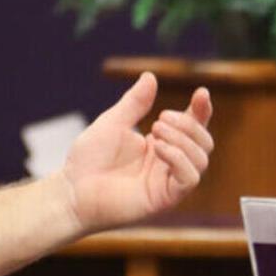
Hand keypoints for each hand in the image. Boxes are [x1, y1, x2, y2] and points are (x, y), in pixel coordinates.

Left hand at [57, 73, 214, 233]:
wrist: (72, 190)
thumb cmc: (89, 159)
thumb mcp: (113, 123)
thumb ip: (134, 103)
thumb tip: (150, 76)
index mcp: (160, 145)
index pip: (193, 127)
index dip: (202, 110)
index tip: (201, 92)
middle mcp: (168, 164)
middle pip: (204, 142)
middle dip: (189, 124)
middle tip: (160, 118)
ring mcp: (168, 183)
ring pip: (201, 159)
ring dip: (183, 138)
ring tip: (156, 129)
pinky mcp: (164, 199)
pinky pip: (190, 178)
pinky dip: (180, 158)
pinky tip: (158, 147)